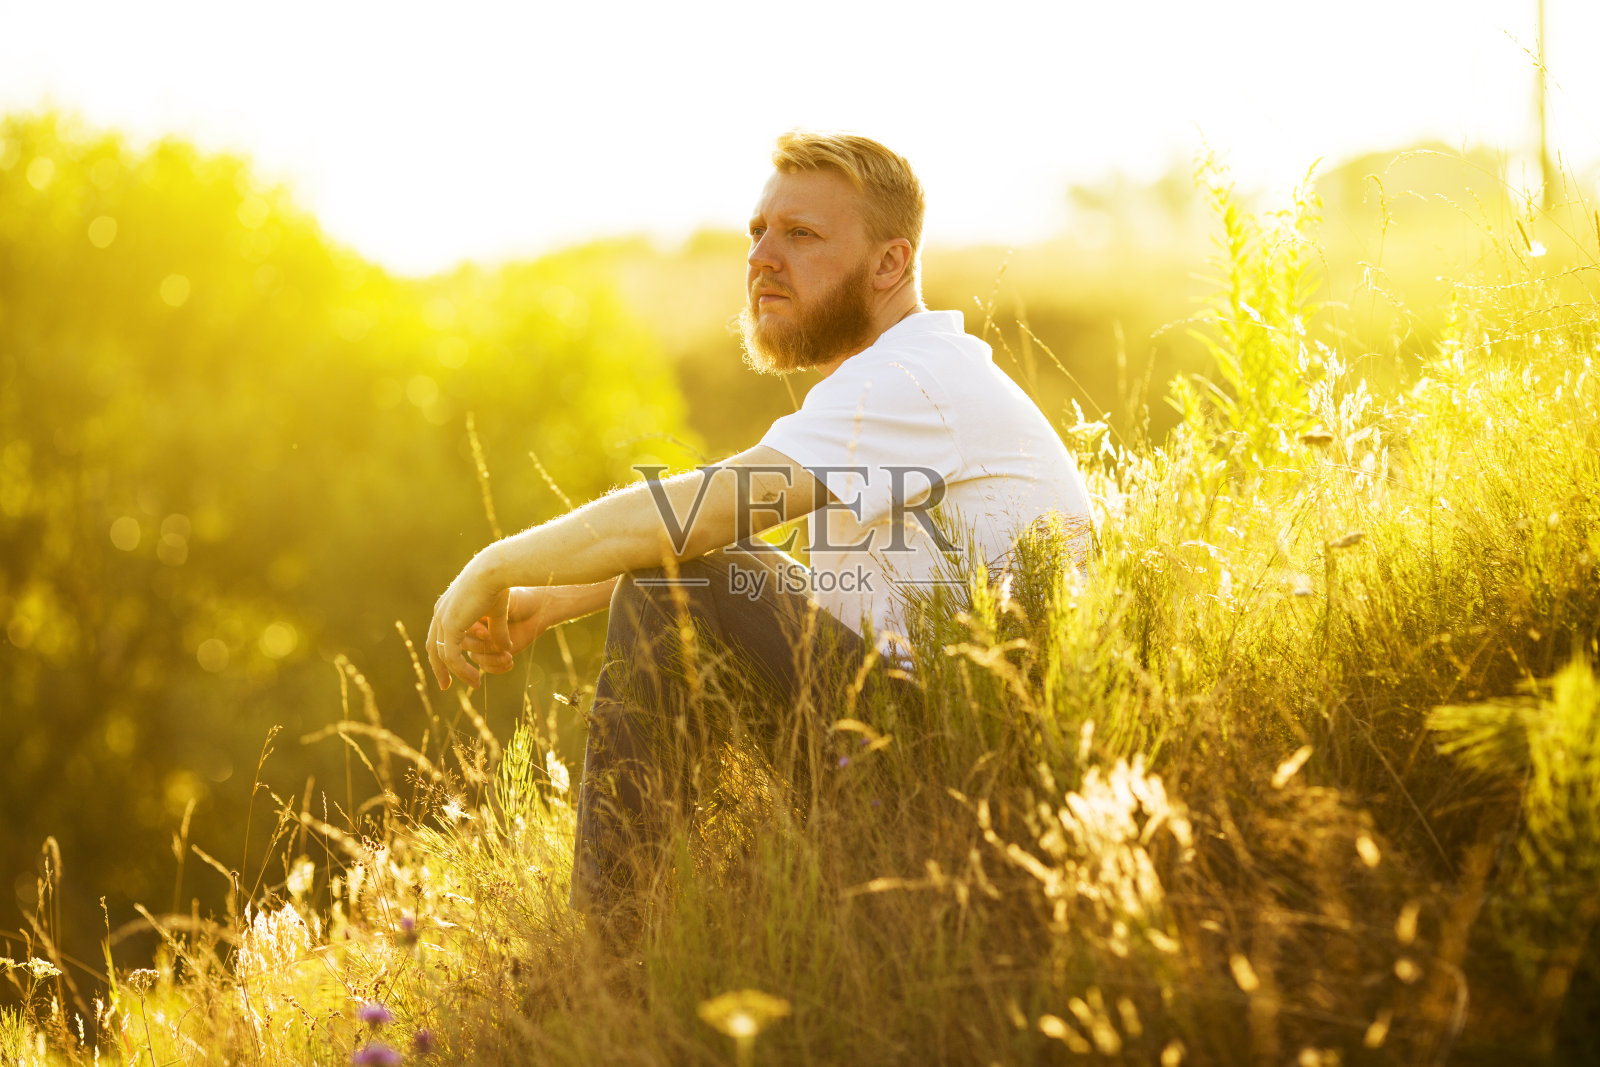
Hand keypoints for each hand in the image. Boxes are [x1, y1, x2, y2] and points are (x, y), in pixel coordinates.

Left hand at [426, 552, 510, 690]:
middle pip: (433, 647)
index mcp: (447, 606)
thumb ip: (497, 630)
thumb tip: (506, 647)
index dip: (444, 652)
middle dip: (440, 668)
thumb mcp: (497, 612)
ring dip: (458, 673)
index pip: (439, 635)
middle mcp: (440, 612)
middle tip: (446, 685)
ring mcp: (442, 619)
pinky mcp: (450, 626)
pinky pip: (452, 656)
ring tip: (474, 684)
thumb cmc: (499, 583)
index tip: (452, 668)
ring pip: (443, 655)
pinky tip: (475, 678)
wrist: (494, 570)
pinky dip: (462, 669)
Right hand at [459, 587, 552, 675]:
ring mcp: (481, 642)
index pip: (458, 628)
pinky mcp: (493, 653)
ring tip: (509, 657)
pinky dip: (497, 667)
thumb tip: (489, 641)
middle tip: (498, 646)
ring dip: (491, 660)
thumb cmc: (519, 600)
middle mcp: (471, 628)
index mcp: (467, 612)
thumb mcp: (503, 607)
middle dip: (479, 649)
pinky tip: (510, 663)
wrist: (538, 606)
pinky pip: (486, 666)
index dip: (471, 632)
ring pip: (475, 657)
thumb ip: (494, 625)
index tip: (486, 633)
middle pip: (462, 646)